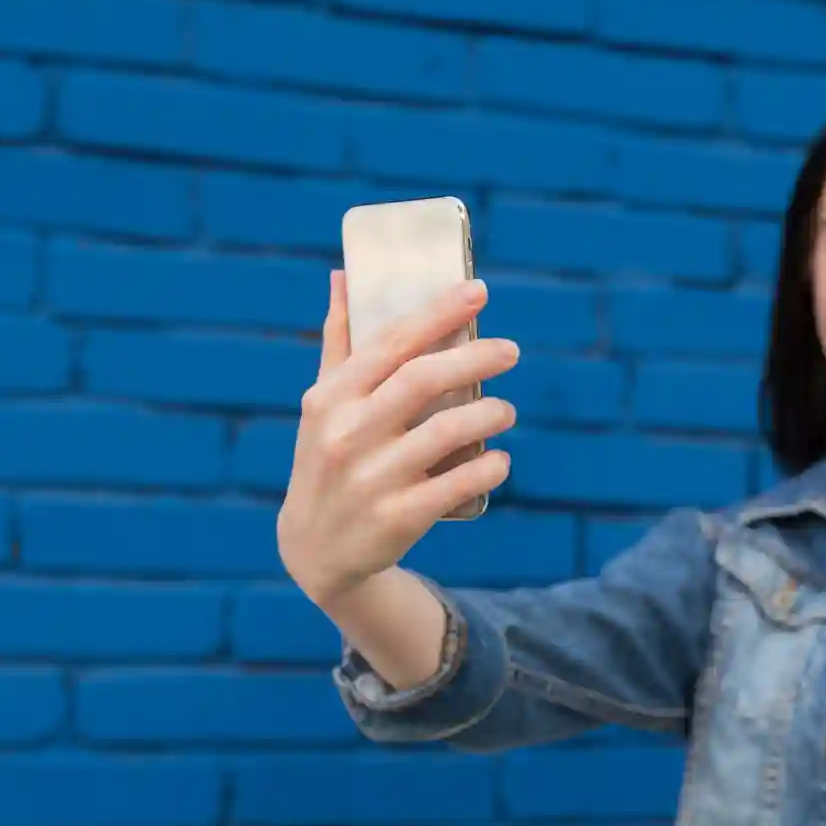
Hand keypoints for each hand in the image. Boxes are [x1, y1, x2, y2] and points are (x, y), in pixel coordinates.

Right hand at [277, 271, 517, 608]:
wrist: (315, 549)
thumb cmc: (327, 458)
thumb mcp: (322, 403)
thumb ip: (338, 342)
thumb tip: (344, 276)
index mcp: (332, 397)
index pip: (392, 342)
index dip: (439, 313)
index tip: (479, 293)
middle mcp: (348, 433)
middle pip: (424, 380)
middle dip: (476, 358)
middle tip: (510, 351)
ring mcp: (372, 478)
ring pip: (448, 431)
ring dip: (491, 415)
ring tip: (506, 411)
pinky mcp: (397, 518)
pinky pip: (459, 484)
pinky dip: (489, 467)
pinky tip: (501, 459)